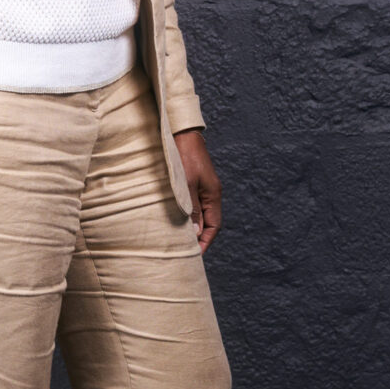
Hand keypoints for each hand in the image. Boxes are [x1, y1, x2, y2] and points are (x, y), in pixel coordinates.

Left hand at [174, 129, 221, 254]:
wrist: (180, 133)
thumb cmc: (183, 157)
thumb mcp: (186, 184)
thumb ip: (191, 208)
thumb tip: (195, 232)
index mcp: (213, 195)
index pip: (214, 225)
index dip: (206, 241)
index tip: (196, 255)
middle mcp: (210, 193)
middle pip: (208, 222)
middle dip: (198, 238)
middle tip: (185, 252)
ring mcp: (202, 187)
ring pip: (199, 213)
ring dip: (191, 226)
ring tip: (179, 241)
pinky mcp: (193, 182)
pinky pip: (192, 204)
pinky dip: (186, 215)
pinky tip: (175, 220)